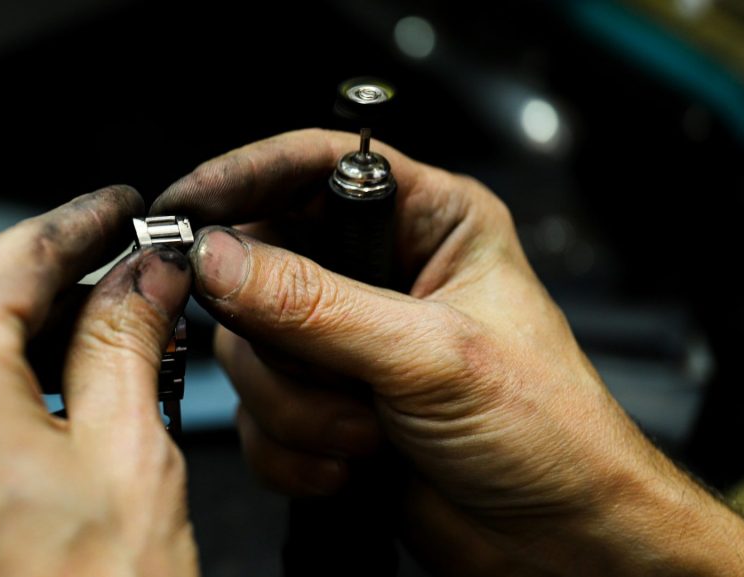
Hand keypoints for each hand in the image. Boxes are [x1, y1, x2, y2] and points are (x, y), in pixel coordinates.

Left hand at [0, 186, 198, 576]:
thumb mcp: (130, 451)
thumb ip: (126, 335)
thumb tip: (141, 272)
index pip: (13, 258)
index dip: (79, 221)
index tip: (117, 207)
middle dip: (58, 289)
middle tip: (131, 280)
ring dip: (23, 344)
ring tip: (102, 346)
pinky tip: (45, 405)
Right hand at [153, 129, 743, 575]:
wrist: (558, 543)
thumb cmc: (548, 433)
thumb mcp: (429, 356)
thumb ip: (315, 305)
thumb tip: (220, 257)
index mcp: (426, 224)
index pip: (314, 166)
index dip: (244, 176)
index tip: (186, 206)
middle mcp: (379, 275)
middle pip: (261, 265)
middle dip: (281, 338)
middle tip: (323, 368)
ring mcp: (346, 344)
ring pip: (251, 350)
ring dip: (298, 406)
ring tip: (368, 428)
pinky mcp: (325, 406)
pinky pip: (257, 415)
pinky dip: (294, 448)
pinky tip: (355, 461)